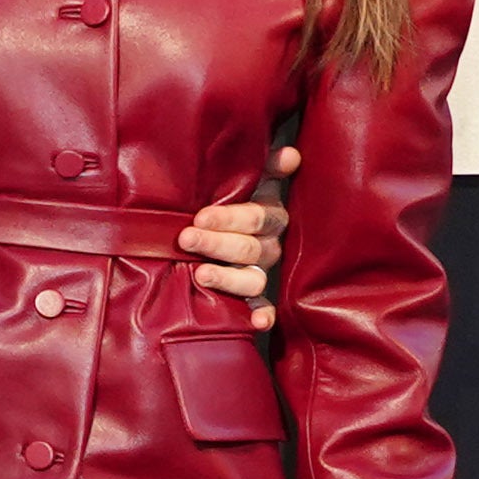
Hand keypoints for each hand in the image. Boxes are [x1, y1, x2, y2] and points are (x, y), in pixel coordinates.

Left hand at [179, 141, 298, 327]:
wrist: (224, 224)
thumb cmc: (233, 197)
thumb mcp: (250, 179)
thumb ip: (267, 167)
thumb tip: (291, 155)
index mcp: (268, 216)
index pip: (256, 217)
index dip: (230, 218)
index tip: (200, 217)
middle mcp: (268, 245)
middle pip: (249, 247)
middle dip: (216, 243)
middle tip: (187, 238)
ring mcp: (261, 271)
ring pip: (252, 277)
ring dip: (229, 278)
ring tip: (201, 275)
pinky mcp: (255, 294)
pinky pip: (263, 305)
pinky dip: (263, 315)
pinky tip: (258, 323)